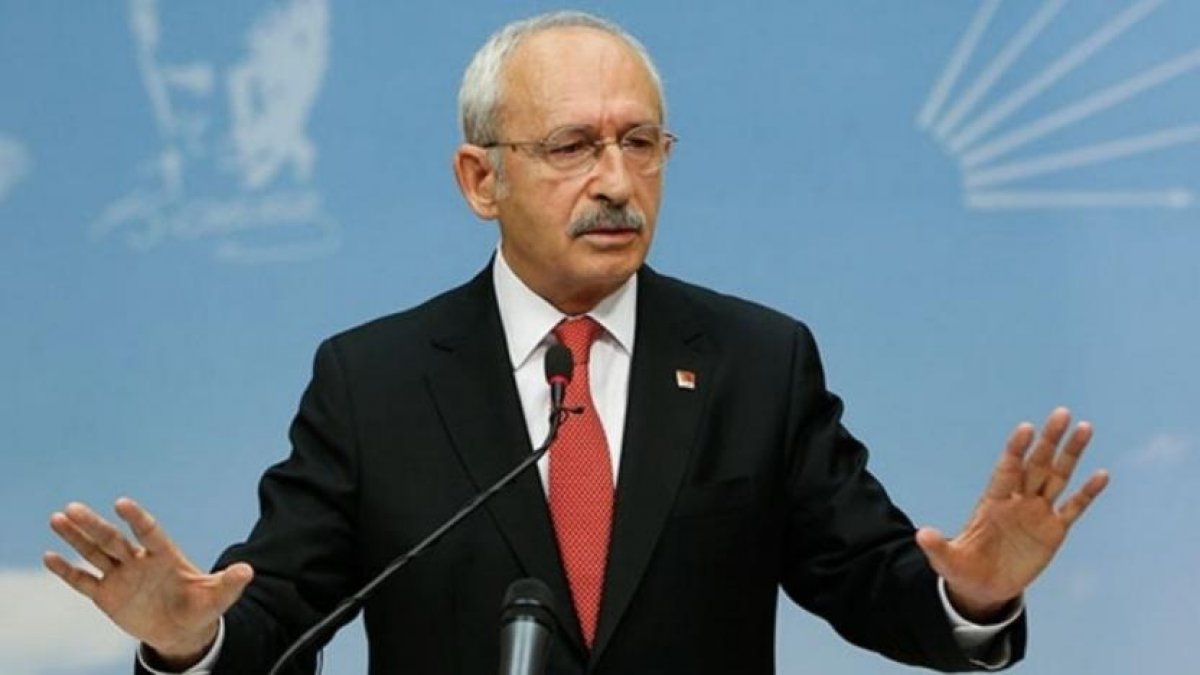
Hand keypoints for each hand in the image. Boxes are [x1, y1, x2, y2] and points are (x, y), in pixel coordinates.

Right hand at [43, 498, 252, 668]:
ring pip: (95, 552)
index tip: (121, 503)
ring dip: (76, 538)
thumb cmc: (202, 607)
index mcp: (165, 555)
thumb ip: (229, 583)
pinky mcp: (107, 594)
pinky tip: (49, 556)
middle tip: (73, 508)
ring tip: (57, 518)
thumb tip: (247, 571)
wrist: (183, 628)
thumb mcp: (218, 597)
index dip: (136, 519)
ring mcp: (121, 576)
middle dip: (94, 525)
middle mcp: (139, 561)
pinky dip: (67, 571)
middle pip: (113, 539)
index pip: (149, 533)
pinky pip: (83, 581)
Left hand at [915, 408, 1108, 621]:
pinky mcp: (1053, 531)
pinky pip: (1073, 508)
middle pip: (1035, 464)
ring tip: (1085, 427)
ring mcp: (1037, 513)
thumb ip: (938, 547)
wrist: (984, 587)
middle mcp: (1017, 500)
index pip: (1006, 470)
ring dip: (1070, 454)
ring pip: (1057, 477)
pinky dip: (1087, 492)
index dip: (1015, 450)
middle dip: (1048, 440)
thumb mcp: (948, 561)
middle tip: (1062, 413)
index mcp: (992, 502)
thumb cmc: (963, 569)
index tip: (1025, 428)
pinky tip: (1102, 474)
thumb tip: (921, 535)